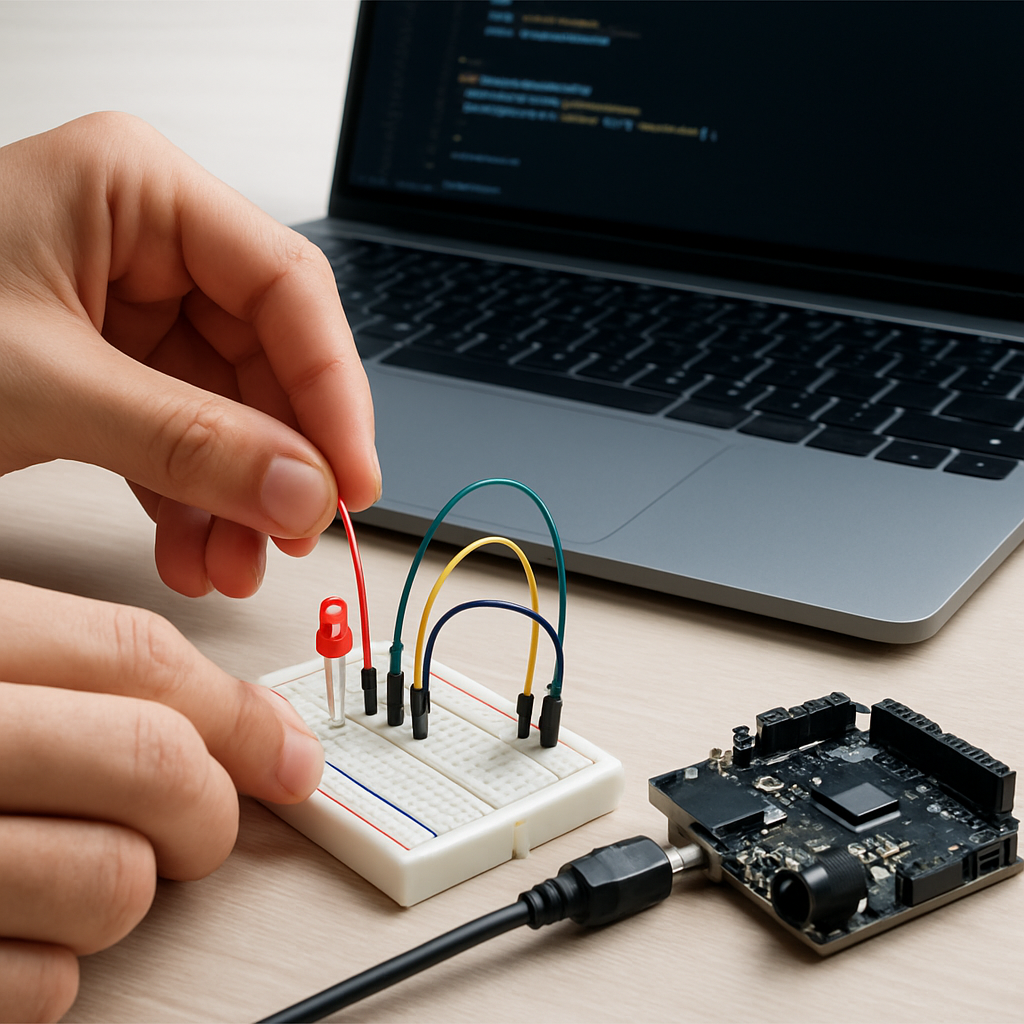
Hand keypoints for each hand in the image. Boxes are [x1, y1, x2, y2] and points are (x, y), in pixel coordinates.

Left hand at [0, 112, 379, 598]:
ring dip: (239, 496)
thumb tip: (303, 488)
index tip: (351, 479)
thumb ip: (186, 440)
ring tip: (232, 563)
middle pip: (266, 355)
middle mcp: (147, 241)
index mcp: (140, 191)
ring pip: (230, 407)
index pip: (287, 286)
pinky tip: (192, 547)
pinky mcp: (111, 364)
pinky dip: (192, 498)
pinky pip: (182, 432)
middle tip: (296, 534)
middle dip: (279, 461)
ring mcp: (130, 305)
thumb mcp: (42, 386)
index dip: (334, 391)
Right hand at [0, 580, 324, 1022]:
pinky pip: (41, 988)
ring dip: (129, 891)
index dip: (239, 710)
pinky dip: (51, 974)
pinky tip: (6, 934)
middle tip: (196, 821)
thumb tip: (247, 732)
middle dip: (208, 807)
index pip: (138, 658)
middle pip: (153, 766)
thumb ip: (81, 679)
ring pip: (116, 883)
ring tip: (79, 871)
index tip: (287, 752)